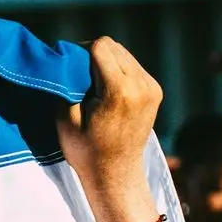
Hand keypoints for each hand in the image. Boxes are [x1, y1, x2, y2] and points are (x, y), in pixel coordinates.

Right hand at [56, 37, 161, 211]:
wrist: (116, 175)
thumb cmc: (86, 151)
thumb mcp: (66, 119)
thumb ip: (67, 84)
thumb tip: (66, 58)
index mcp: (120, 91)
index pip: (100, 46)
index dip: (80, 52)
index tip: (69, 70)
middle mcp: (141, 85)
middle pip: (113, 46)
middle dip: (92, 55)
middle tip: (78, 78)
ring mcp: (152, 87)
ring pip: (123, 53)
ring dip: (105, 62)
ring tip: (92, 85)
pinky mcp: (155, 90)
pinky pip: (132, 66)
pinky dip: (117, 70)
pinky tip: (107, 89)